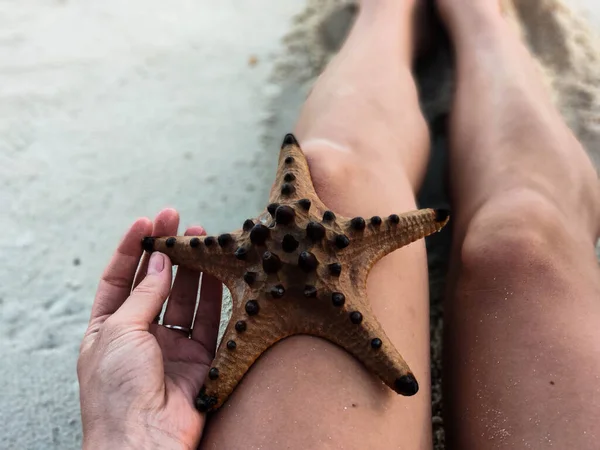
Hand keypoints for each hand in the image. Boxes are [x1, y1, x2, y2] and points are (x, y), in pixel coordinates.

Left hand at [77, 209, 221, 449]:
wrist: (144, 441)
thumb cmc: (116, 391)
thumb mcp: (119, 332)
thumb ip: (143, 295)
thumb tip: (160, 260)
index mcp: (107, 329)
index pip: (118, 279)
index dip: (131, 248)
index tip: (147, 221)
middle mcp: (139, 334)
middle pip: (154, 283)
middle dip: (165, 250)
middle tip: (178, 219)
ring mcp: (170, 346)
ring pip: (183, 298)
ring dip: (191, 268)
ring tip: (200, 236)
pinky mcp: (199, 359)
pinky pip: (207, 321)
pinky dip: (212, 295)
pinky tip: (215, 270)